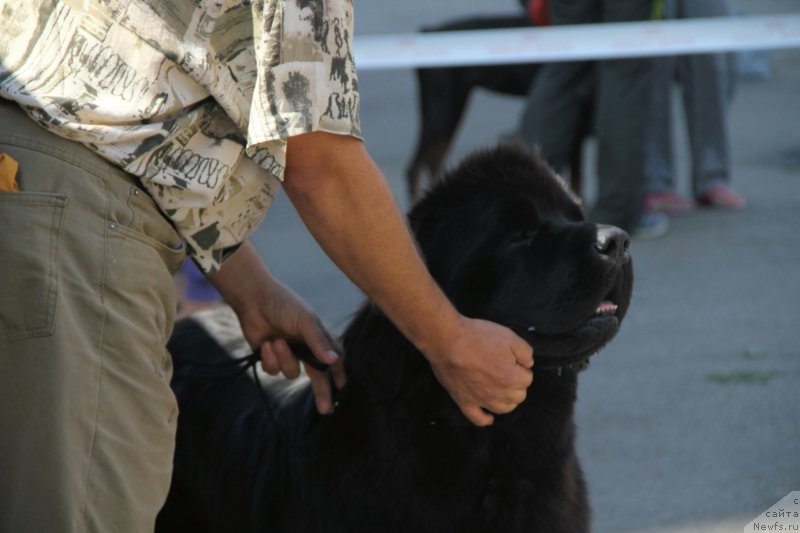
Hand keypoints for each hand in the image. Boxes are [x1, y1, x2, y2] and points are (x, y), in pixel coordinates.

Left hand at [210, 242, 345, 414]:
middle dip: (321, 393)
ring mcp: (288, 354)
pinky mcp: (270, 358)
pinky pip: (273, 370)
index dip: (339, 374)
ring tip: (276, 341)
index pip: (334, 360)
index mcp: (318, 338)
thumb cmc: (285, 305)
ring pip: (291, 373)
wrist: (254, 300)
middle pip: (317, 376)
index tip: (342, 388)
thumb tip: (334, 361)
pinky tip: (266, 344)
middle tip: (325, 410)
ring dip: (284, 360)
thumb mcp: (306, 321)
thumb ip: (319, 342)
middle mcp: (305, 348)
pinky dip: (270, 359)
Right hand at [425, 317, 533, 425]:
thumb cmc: (478, 337)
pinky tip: (489, 417)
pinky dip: (485, 419)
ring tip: (501, 389)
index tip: (512, 359)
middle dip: (517, 384)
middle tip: (506, 370)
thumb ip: (525, 352)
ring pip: (503, 409)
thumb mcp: (509, 336)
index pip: (528, 378)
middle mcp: (499, 394)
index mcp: (512, 378)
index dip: (521, 367)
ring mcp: (481, 400)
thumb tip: (529, 364)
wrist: (448, 341)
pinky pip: (477, 419)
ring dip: (506, 400)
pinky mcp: (464, 402)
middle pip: (518, 396)